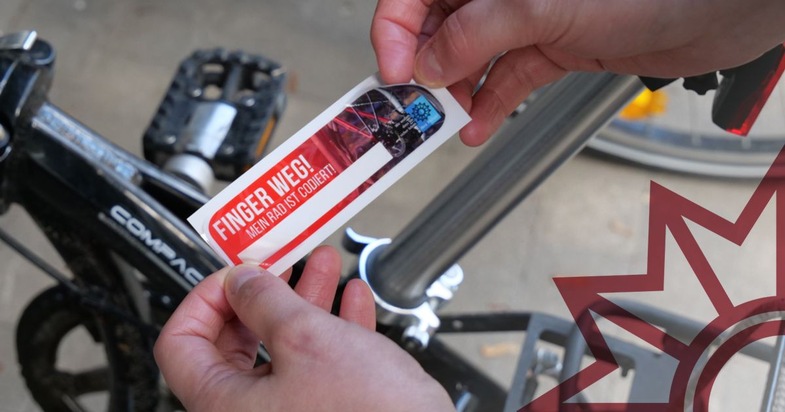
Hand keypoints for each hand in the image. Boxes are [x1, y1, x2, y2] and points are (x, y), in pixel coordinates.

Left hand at [154, 246, 452, 410]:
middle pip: (234, 341)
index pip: (182, 343)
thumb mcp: (306, 338)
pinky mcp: (327, 407)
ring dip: (303, 300)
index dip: (204, 299)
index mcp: (224, 404)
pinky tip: (351, 299)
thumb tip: (240, 280)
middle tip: (278, 263)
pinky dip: (332, 326)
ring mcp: (290, 411)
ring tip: (323, 265)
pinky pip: (318, 362)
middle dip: (262, 293)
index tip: (234, 274)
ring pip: (282, 346)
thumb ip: (264, 300)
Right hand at [371, 0, 784, 145]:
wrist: (719, 10)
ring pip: (470, 55)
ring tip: (442, 121)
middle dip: (421, 66)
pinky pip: (507, 76)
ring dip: (452, 91)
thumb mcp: (543, 6)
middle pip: (438, 24)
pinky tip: (476, 126)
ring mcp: (528, 16)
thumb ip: (477, 32)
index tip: (393, 71)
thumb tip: (429, 62)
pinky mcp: (552, 45)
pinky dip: (489, 103)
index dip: (396, 29)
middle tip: (412, 105)